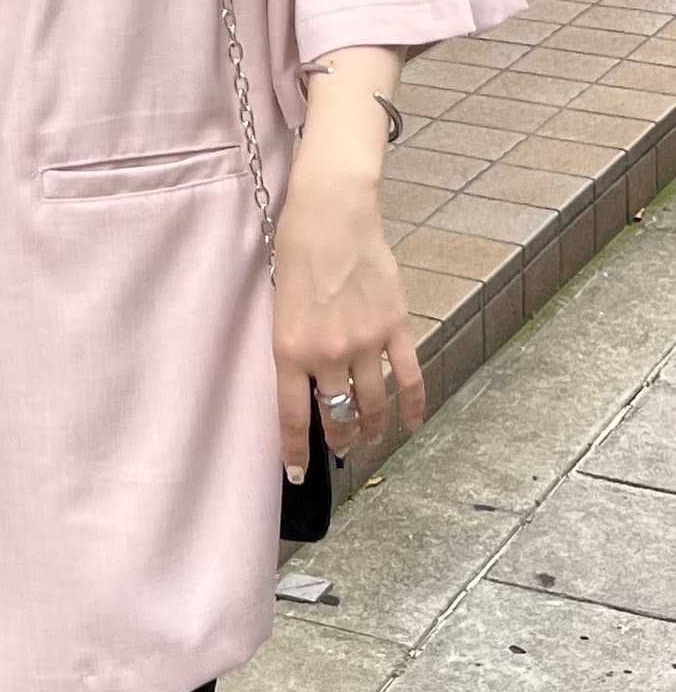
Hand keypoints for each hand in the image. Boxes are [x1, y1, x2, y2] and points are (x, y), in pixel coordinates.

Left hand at [272, 166, 425, 475]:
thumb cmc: (296, 256)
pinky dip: (412, 407)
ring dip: (369, 427)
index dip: (295, 452)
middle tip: (337, 448)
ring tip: (366, 438)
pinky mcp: (395, 328)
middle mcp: (327, 354)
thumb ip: (294, 349)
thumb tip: (306, 385)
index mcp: (289, 351)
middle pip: (335, 415)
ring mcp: (364, 343)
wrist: (331, 217)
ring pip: (372, 404)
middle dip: (336, 438)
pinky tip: (410, 425)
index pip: (292, 418)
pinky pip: (409, 379)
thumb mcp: (279, 308)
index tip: (296, 474)